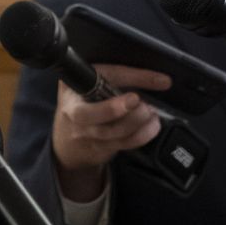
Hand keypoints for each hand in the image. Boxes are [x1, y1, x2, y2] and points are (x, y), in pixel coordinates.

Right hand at [49, 64, 171, 201]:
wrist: (66, 142)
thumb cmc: (82, 105)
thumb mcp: (87, 84)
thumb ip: (113, 77)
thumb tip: (158, 79)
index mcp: (73, 86)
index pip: (104, 77)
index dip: (133, 76)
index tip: (159, 80)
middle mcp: (74, 110)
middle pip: (91, 113)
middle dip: (114, 108)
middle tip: (139, 102)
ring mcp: (85, 132)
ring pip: (111, 131)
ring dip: (137, 122)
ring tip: (151, 113)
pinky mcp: (99, 147)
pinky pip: (122, 143)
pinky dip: (141, 136)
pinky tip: (151, 127)